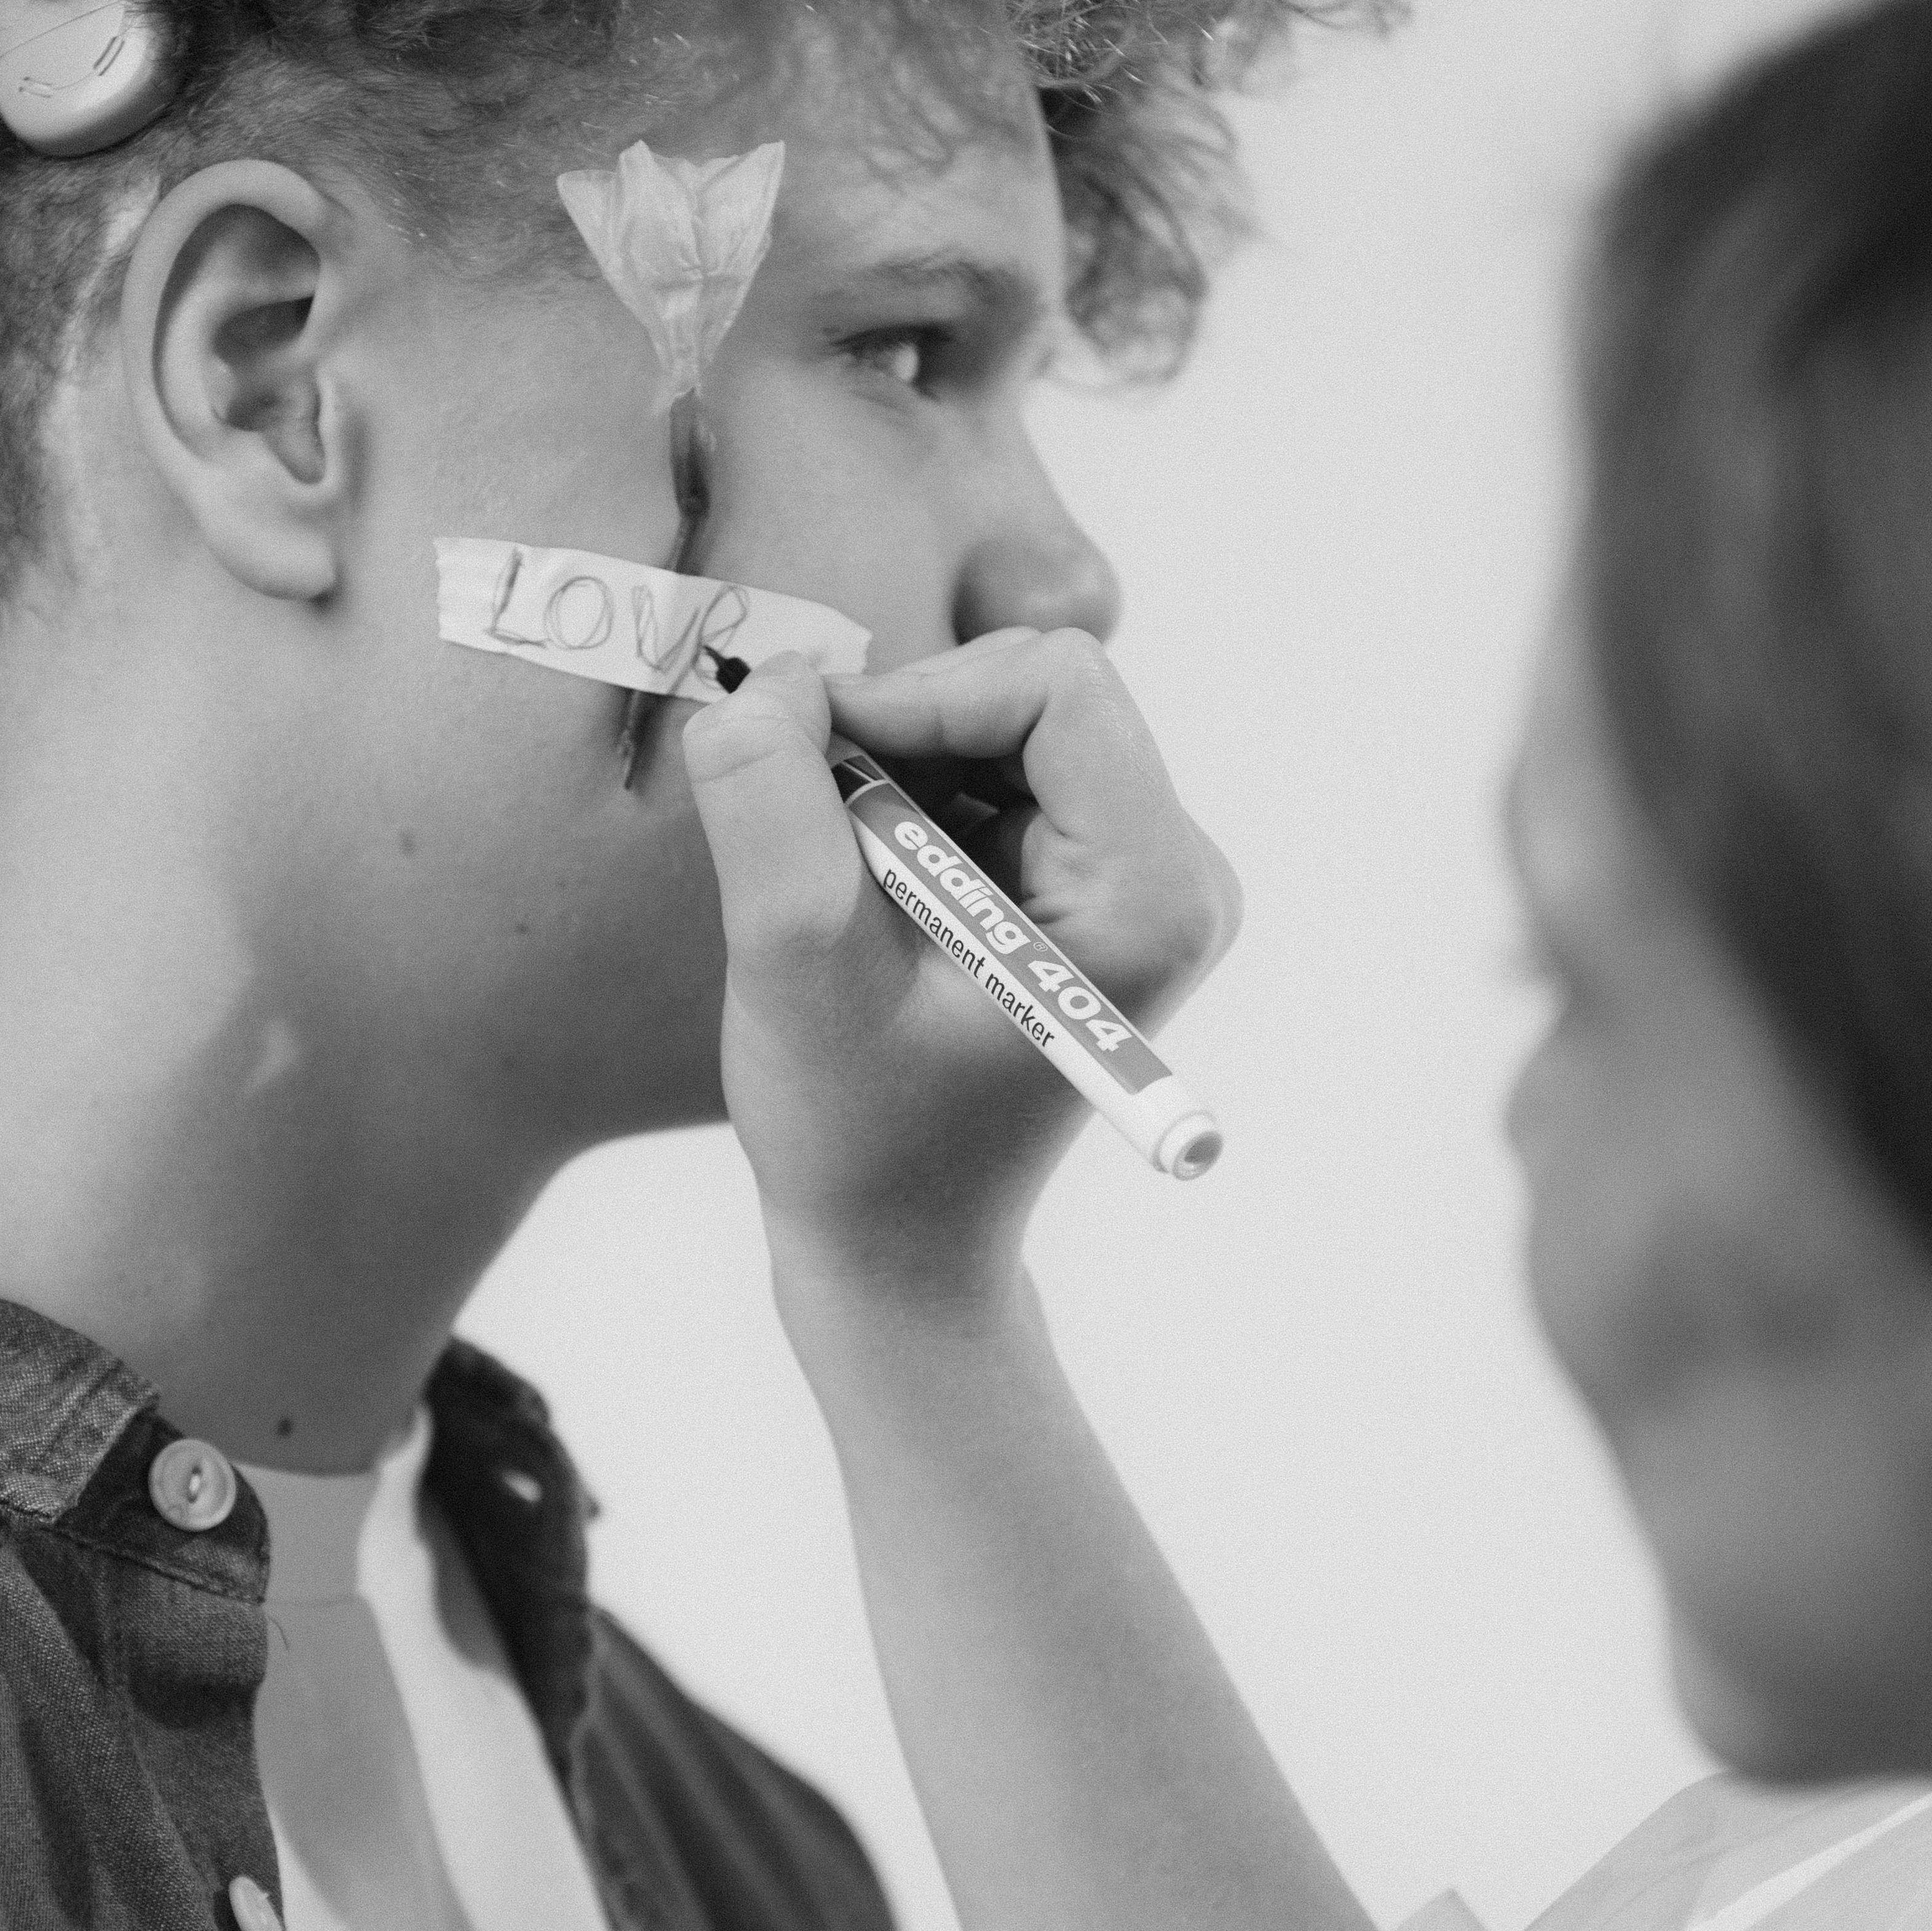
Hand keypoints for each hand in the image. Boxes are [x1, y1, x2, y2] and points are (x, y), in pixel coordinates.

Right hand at [681, 628, 1237, 1311]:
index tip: (811, 761)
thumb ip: (772, 817)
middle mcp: (1169, 870)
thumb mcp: (796, 974)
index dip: (918, 694)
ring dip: (891, 772)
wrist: (900, 1244)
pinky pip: (986, 769)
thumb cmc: (860, 1138)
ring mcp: (1130, 873)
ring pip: (996, 721)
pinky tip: (864, 895)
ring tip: (837, 887)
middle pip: (1028, 691)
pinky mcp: (1078, 879)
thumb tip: (762, 686)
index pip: (1054, 686)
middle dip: (900, 735)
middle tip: (808, 831)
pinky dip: (902, 800)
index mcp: (1150, 893)